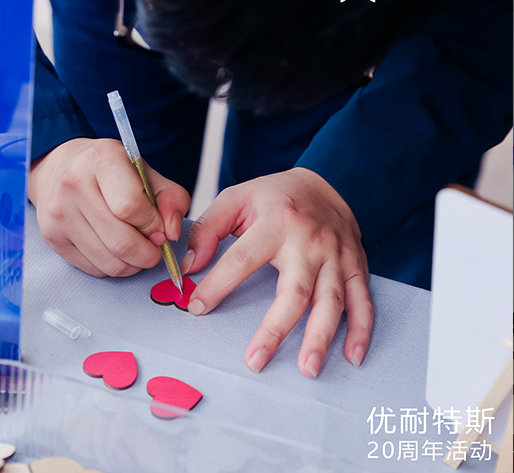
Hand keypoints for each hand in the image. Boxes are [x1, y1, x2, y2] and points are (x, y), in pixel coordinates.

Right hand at [29, 138, 190, 276]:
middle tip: (154, 247)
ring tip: (137, 250)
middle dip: (148, 253)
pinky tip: (114, 250)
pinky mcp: (52, 238)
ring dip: (133, 264)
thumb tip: (171, 233)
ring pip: (109, 262)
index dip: (153, 225)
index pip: (131, 207)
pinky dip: (113, 266)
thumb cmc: (109, 171)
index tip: (159, 228)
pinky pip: (95, 269)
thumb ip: (171, 198)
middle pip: (121, 242)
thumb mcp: (145, 172)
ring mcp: (59, 215)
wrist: (59, 168)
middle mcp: (73, 185)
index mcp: (101, 160)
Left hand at [182, 167, 372, 376]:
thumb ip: (207, 230)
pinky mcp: (356, 267)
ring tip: (307, 369)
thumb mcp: (235, 198)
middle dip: (276, 329)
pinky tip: (352, 357)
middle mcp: (310, 242)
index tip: (196, 307)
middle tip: (255, 361)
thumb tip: (189, 267)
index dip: (218, 284)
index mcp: (276, 222)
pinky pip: (362, 301)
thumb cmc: (273, 197)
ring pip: (331, 302)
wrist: (327, 182)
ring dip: (321, 338)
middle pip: (295, 290)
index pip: (243, 258)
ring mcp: (337, 257)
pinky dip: (362, 330)